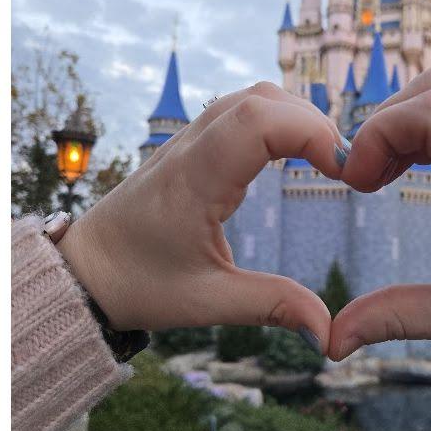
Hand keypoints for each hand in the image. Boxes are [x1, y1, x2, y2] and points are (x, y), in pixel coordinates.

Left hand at [57, 82, 348, 353]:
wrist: (85, 269)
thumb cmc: (138, 284)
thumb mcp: (207, 301)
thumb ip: (271, 308)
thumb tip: (328, 333)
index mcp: (193, 180)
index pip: (257, 121)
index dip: (311, 132)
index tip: (344, 171)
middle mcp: (190, 149)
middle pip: (261, 99)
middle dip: (314, 124)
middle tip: (345, 170)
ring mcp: (188, 141)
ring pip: (251, 98)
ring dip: (296, 118)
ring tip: (327, 160)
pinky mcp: (191, 146)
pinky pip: (240, 111)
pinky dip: (277, 120)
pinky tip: (294, 152)